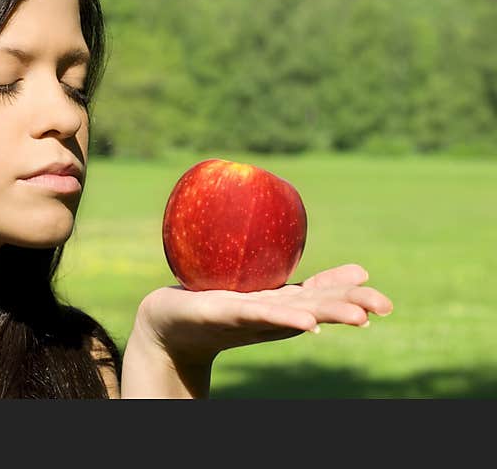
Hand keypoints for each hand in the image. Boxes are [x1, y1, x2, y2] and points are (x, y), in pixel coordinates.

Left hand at [135, 263, 393, 368]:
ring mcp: (249, 319)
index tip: (377, 288)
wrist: (167, 325)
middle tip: (386, 306)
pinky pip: (258, 316)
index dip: (348, 291)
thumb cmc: (208, 301)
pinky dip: (285, 320)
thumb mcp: (245, 283)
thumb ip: (269, 263)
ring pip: (295, 316)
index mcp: (277, 304)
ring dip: (328, 316)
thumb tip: (290, 227)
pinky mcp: (224, 317)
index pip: (318, 295)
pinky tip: (309, 324)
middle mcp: (269, 315)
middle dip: (352, 307)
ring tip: (359, 317)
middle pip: (316, 309)